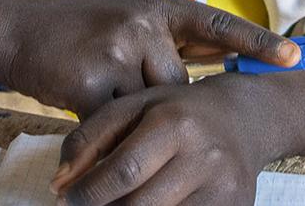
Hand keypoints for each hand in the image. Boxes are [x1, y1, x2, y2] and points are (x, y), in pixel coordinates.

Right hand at [0, 0, 296, 115]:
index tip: (296, 58)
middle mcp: (144, 21)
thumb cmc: (79, 31)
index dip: (259, 44)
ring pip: (151, 104)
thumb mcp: (129, 21)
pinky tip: (81, 97)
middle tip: (118, 79)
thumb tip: (220, 66)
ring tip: (95, 82)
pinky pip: (119, 121)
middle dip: (158, 97)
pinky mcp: (93, 80)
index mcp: (158, 5)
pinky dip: (105, 122)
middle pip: (180, 84)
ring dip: (130, 108)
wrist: (16, 31)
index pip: (219, 25)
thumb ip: (170, 41)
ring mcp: (118, 48)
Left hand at [53, 80, 277, 205]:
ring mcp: (225, 188)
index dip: (88, 194)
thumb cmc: (178, 111)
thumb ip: (89, 139)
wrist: (246, 117)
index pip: (124, 172)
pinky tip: (149, 204)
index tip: (65, 200)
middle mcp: (205, 156)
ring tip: (118, 204)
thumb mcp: (132, 108)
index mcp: (176, 123)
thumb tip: (58, 185)